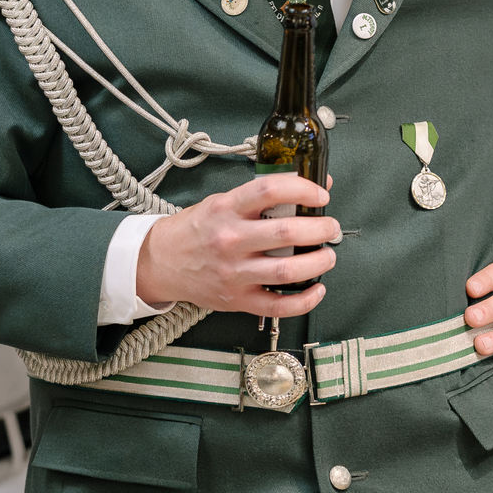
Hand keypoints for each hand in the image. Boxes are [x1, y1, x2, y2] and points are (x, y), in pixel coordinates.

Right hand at [137, 174, 339, 316]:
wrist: (162, 261)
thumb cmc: (197, 229)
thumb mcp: (222, 202)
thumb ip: (260, 196)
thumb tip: (308, 186)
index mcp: (227, 209)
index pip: (270, 190)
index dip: (303, 189)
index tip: (321, 194)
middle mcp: (230, 240)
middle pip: (287, 233)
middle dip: (320, 229)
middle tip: (331, 227)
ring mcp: (234, 272)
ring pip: (287, 271)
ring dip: (318, 263)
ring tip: (328, 255)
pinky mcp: (237, 299)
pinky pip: (278, 306)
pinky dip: (305, 301)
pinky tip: (316, 289)